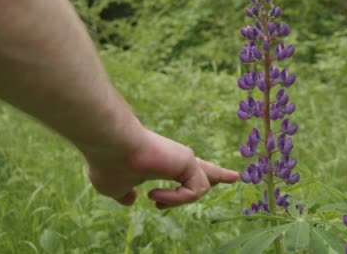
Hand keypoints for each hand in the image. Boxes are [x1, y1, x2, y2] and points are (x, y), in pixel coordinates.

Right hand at [87, 128, 238, 208]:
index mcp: (161, 165)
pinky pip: (194, 191)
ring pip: (200, 188)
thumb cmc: (110, 164)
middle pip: (204, 169)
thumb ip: (124, 193)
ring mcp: (185, 159)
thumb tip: (130, 200)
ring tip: (154, 197)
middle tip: (236, 176)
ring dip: (175, 201)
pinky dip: (177, 198)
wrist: (111, 146)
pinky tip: (155, 194)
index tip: (170, 196)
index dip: (187, 182)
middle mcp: (176, 159)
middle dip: (219, 175)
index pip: (182, 172)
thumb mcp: (115, 186)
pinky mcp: (190, 161)